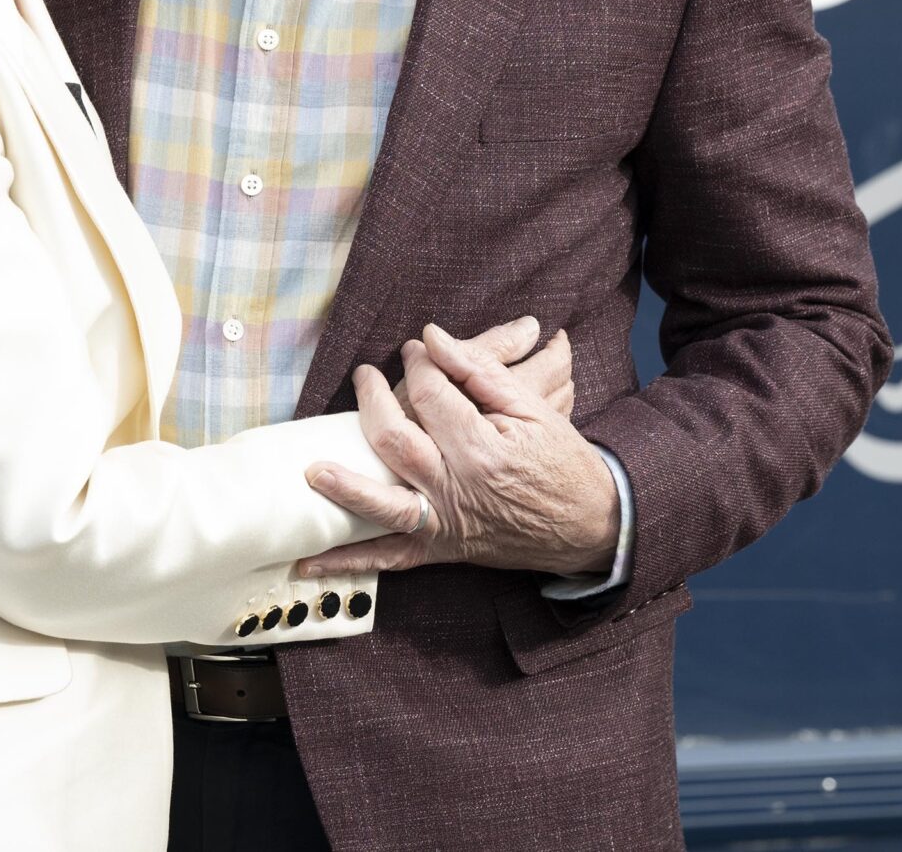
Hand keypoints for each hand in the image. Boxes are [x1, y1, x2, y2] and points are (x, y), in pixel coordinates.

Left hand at [299, 324, 619, 577]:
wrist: (590, 523)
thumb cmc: (563, 462)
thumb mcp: (534, 409)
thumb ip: (482, 371)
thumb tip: (434, 339)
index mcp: (482, 447)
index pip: (432, 395)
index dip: (419, 364)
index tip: (416, 349)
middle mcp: (457, 487)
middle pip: (394, 440)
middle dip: (372, 401)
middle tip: (365, 376)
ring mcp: (446, 522)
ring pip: (382, 504)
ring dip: (343, 487)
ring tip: (311, 469)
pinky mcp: (442, 549)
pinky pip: (390, 559)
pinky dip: (351, 562)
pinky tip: (312, 561)